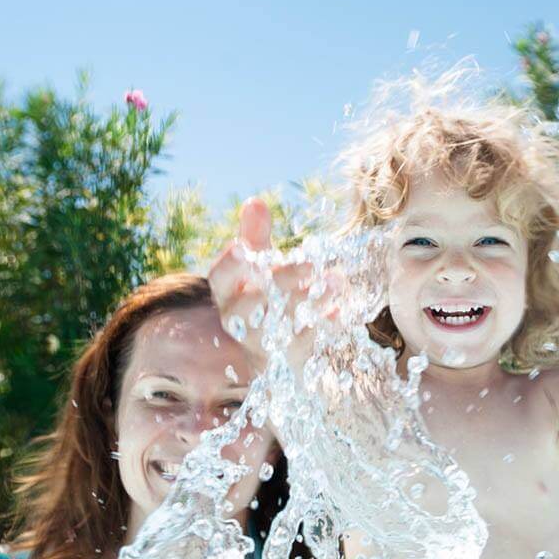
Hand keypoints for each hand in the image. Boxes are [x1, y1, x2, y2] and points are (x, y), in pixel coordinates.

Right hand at [207, 197, 341, 372]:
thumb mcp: (257, 267)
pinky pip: (305, 342)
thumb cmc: (261, 297)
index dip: (229, 264)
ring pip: (282, 322)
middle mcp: (239, 319)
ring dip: (310, 299)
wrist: (273, 353)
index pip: (220, 278)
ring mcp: (262, 342)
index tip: (242, 247)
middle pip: (253, 303)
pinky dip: (324, 323)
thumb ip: (255, 236)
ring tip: (335, 280)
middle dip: (282, 281)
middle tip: (309, 265)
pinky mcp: (287, 357)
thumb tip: (255, 202)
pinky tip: (339, 309)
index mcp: (227, 294)